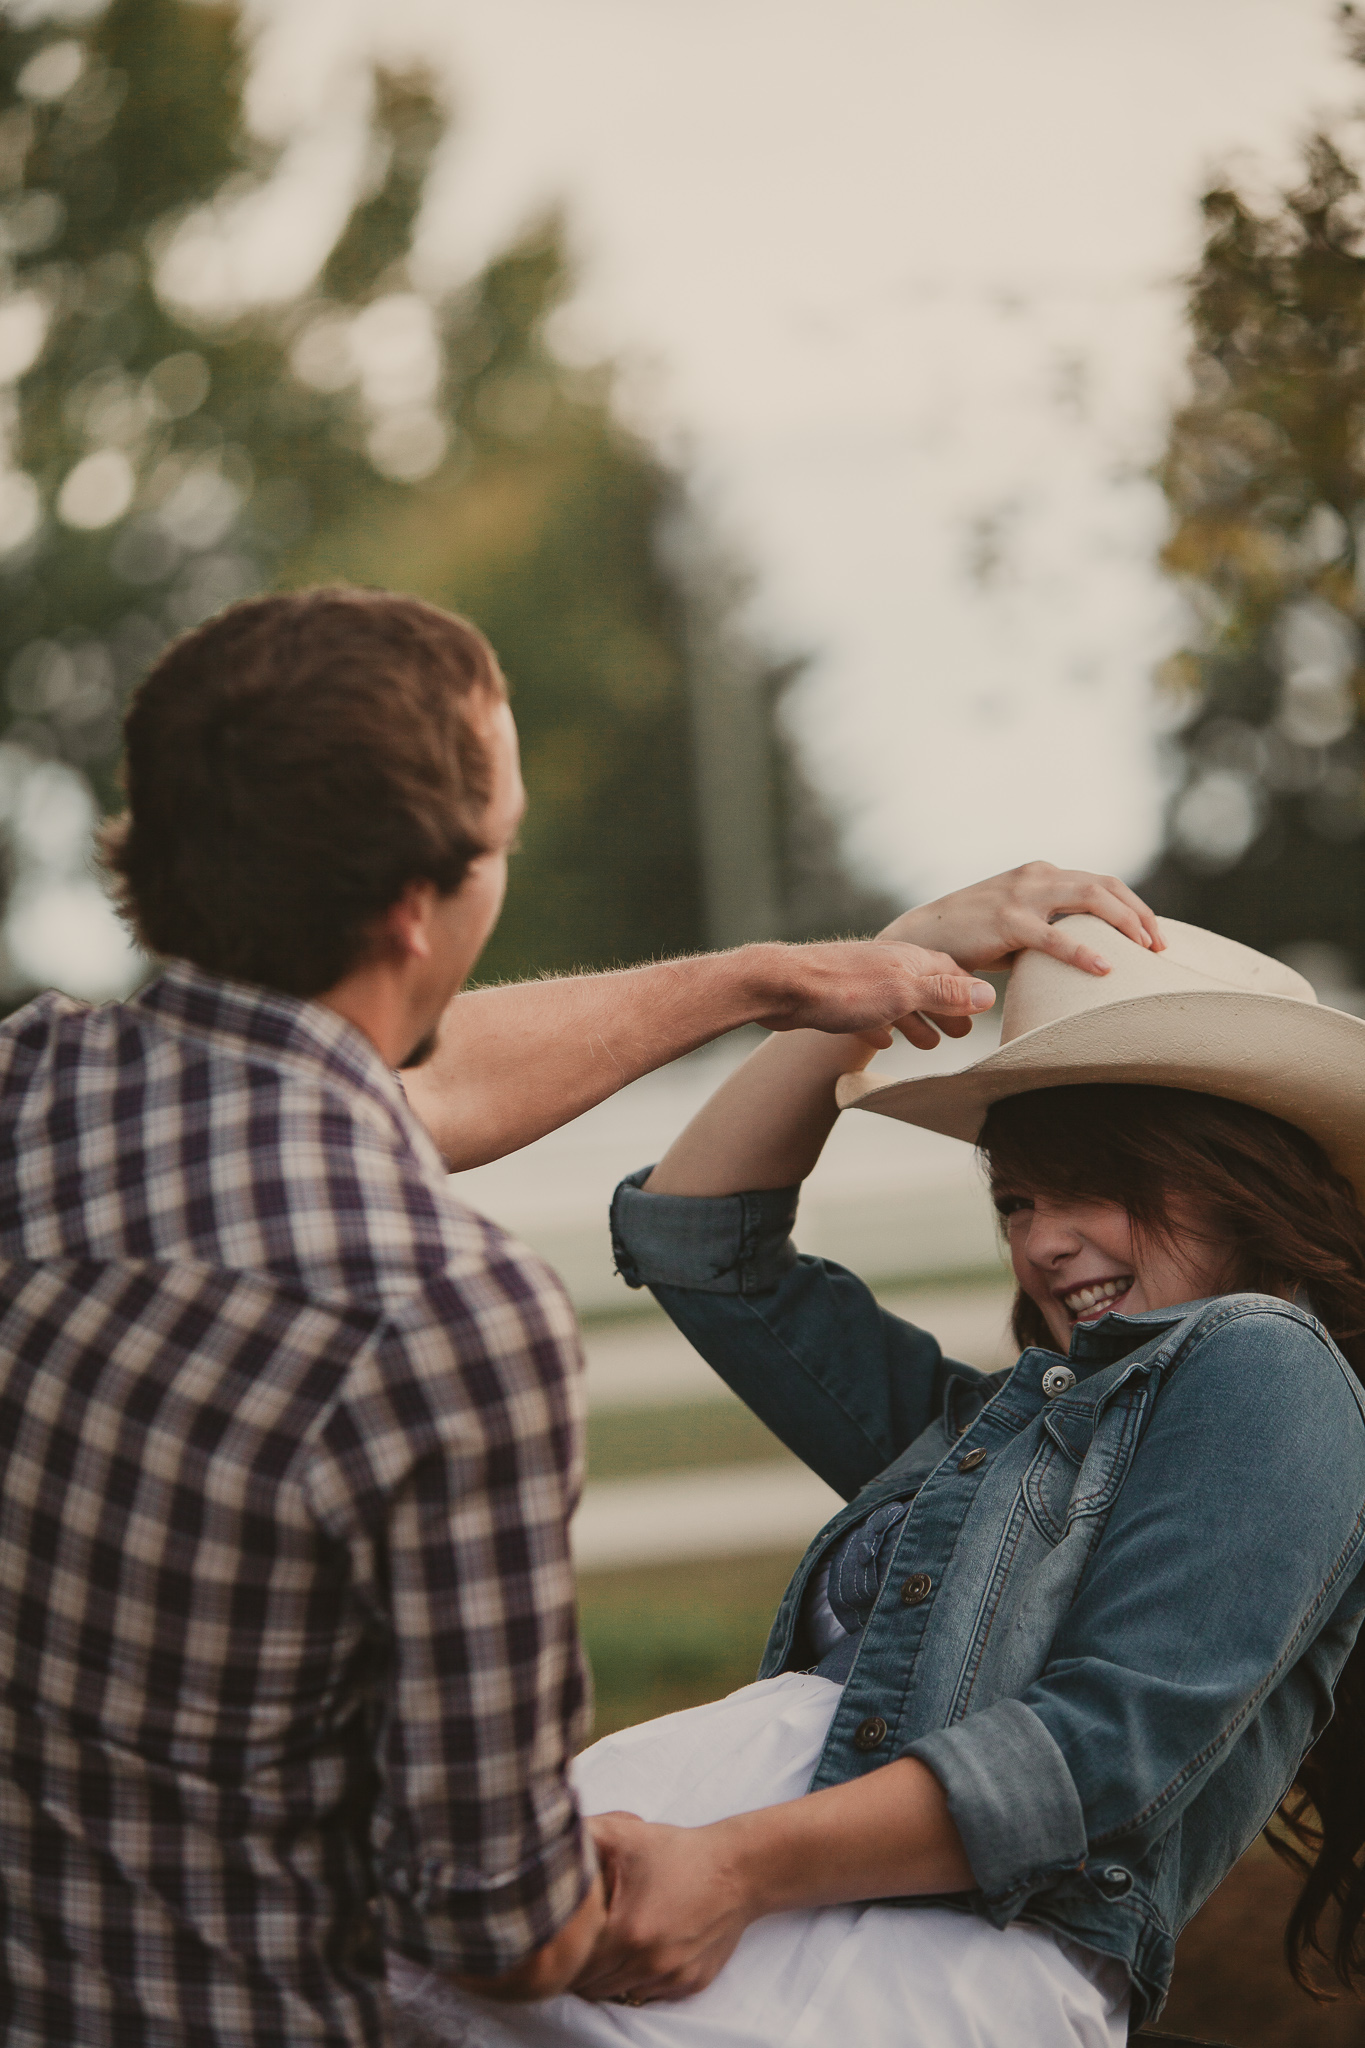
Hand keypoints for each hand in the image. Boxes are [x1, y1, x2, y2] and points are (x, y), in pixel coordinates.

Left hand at [571, 1811, 754, 2006]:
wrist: (737, 1869)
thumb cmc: (679, 1851)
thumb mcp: (627, 1833)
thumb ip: (583, 1835)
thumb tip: (544, 1836)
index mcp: (628, 1930)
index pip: (573, 1963)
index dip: (559, 1951)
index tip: (556, 1936)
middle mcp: (649, 1963)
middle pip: (592, 1986)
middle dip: (579, 1968)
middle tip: (576, 1942)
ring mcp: (671, 1978)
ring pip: (619, 1994)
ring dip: (606, 1977)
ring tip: (605, 1945)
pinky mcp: (689, 1984)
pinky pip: (648, 1995)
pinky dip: (635, 1980)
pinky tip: (635, 1952)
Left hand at [755, 939, 995, 1052]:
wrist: (781, 986)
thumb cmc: (844, 989)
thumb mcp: (903, 993)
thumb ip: (944, 994)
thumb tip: (987, 995)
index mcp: (908, 959)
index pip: (950, 970)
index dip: (968, 990)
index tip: (984, 1009)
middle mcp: (888, 964)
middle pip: (925, 986)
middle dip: (944, 1009)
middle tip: (961, 1034)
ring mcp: (862, 980)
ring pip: (898, 1001)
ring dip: (915, 1021)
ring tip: (929, 1044)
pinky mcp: (838, 998)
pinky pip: (868, 1013)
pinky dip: (881, 1026)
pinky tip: (882, 1042)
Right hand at [880, 861, 1161, 977]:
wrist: (921, 935)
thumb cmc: (972, 936)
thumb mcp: (1018, 923)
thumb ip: (1051, 926)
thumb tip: (1091, 953)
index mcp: (1042, 873)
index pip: (1102, 883)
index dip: (1134, 908)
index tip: (1154, 938)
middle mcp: (1037, 876)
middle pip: (1106, 886)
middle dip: (1139, 915)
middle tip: (1160, 947)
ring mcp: (1023, 894)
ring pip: (1090, 900)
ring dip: (1124, 924)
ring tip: (1144, 952)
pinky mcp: (1007, 920)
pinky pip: (1054, 935)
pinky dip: (1083, 951)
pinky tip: (1104, 968)